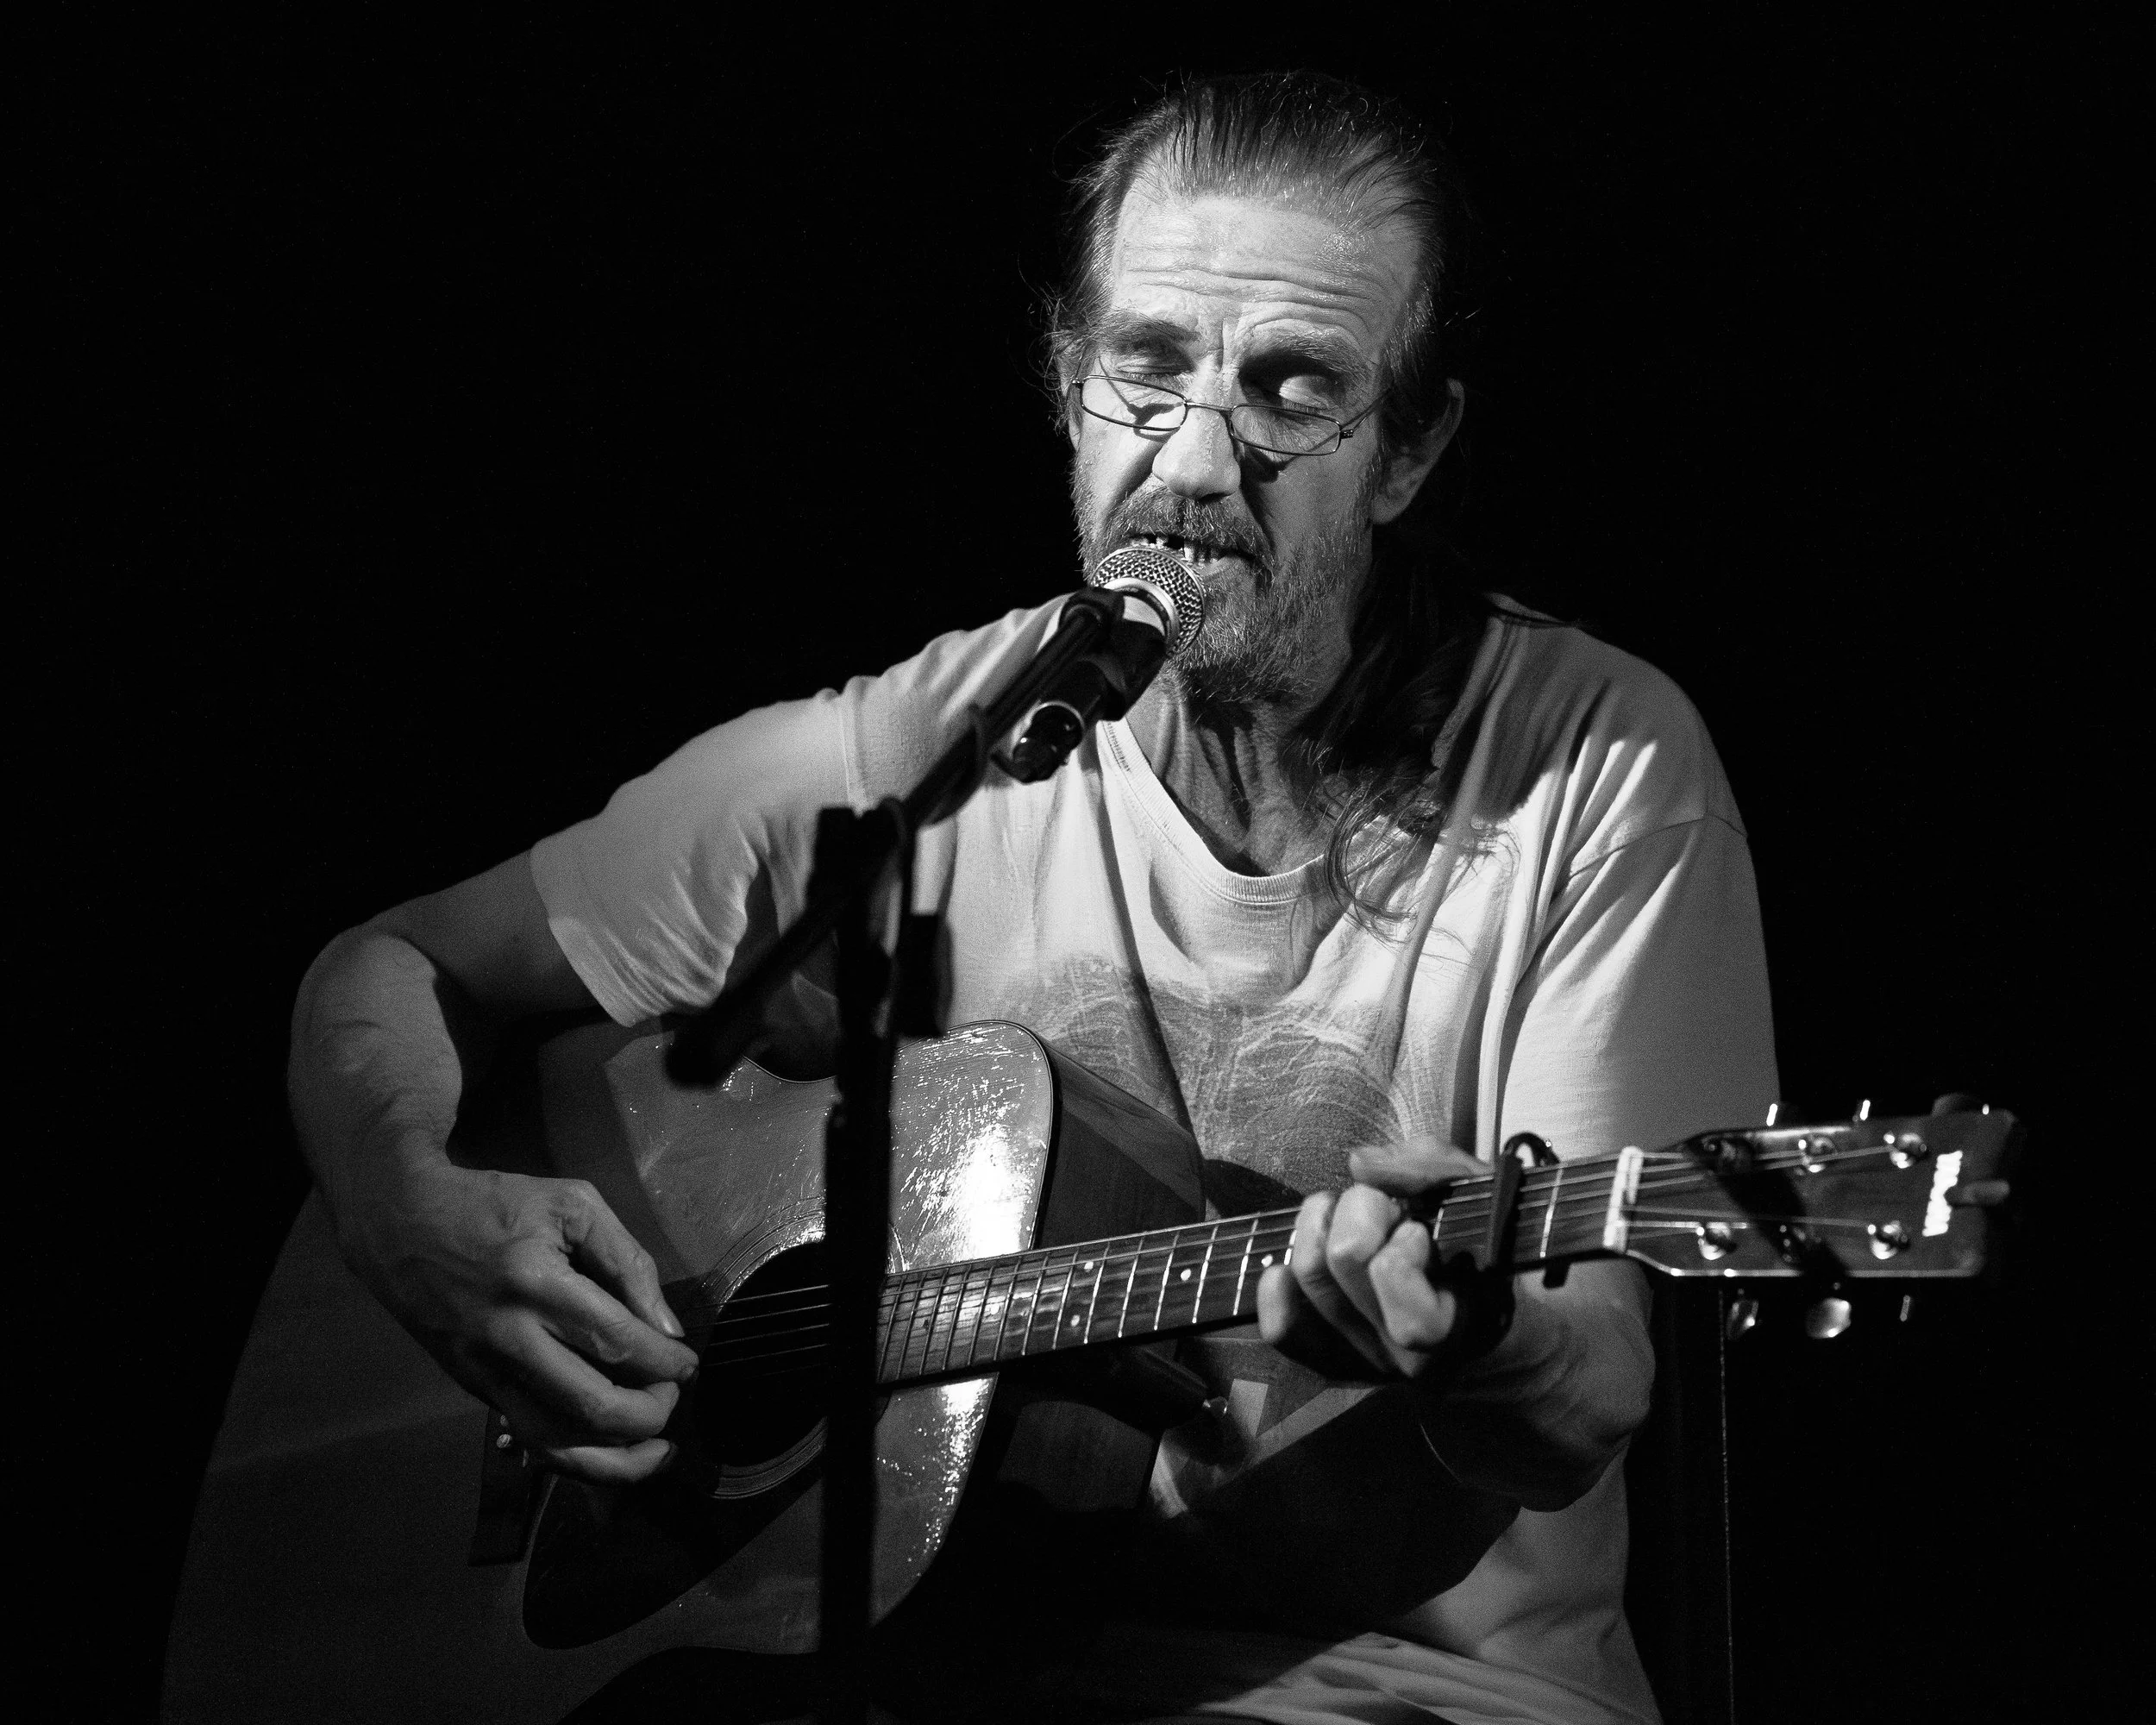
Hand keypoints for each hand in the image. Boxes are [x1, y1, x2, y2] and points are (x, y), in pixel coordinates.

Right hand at [339, 1162, 699, 1482]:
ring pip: (556, 1443)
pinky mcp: (472, 1388)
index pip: (617, 1343)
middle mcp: (508, 1338)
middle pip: (592, 1406)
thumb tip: (665, 1329)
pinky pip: (528, 1439)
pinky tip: (608, 1451)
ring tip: (656, 1448)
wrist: (400, 1222)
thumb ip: (626, 1262)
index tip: (688, 1365)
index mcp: (538, 1285)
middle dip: (649, 1415)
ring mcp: (484, 1372)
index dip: (665, 1364)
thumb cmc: (495, 1204)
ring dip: (615, 1459)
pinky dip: (574, 1457)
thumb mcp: (573, 1206)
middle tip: (673, 1397)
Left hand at [1256, 1138, 1486, 1381]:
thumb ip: (1436, 1168)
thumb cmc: (1494, 1259)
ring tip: (1349, 1220)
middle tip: (1387, 1209)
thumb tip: (1364, 1163)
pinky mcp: (1333, 1364)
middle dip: (1363, 1209)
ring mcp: (1369, 1363)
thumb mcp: (1488, 1199)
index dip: (1404, 1249)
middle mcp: (1412, 1357)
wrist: (1502, 1341)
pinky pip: (1282, 1329)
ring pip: (1309, 1278)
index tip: (1421, 1229)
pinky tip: (1300, 1259)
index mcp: (1465, 1323)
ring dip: (1321, 1227)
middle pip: (1346, 1260)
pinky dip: (1277, 1286)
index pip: (1409, 1303)